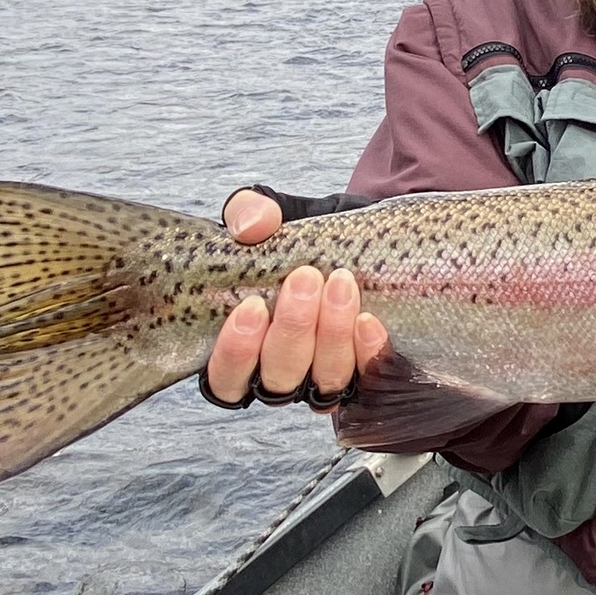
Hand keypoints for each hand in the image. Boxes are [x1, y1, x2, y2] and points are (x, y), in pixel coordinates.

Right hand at [203, 191, 388, 405]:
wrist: (358, 237)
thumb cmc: (300, 238)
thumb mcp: (270, 215)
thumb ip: (249, 212)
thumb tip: (254, 225)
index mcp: (244, 348)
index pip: (225, 379)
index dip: (236, 353)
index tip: (253, 306)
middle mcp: (282, 373)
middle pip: (279, 380)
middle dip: (292, 329)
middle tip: (305, 278)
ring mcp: (326, 376)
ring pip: (326, 382)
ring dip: (331, 334)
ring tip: (340, 284)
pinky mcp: (367, 368)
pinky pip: (370, 376)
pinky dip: (369, 352)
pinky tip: (368, 321)